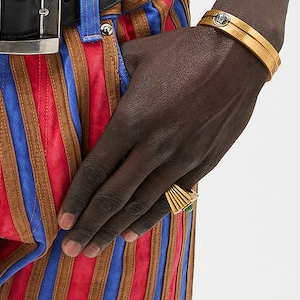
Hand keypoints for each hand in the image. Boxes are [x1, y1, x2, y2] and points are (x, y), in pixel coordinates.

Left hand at [57, 26, 267, 256]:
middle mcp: (155, 145)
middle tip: (69, 249)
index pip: (97, 168)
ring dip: (116, 229)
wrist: (237, 56)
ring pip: (142, 203)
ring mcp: (182, 158)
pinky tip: (132, 232)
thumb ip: (109, 67)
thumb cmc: (185, 50)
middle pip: (115, 195)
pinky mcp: (203, 163)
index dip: (77, 197)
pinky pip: (171, 197)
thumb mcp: (139, 53)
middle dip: (90, 225)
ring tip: (94, 249)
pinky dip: (150, 217)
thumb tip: (83, 65)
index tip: (61, 220)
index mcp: (134, 119)